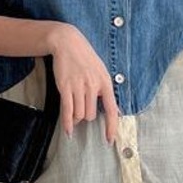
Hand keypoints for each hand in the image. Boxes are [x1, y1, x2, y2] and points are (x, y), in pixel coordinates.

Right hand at [47, 25, 120, 143]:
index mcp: (105, 83)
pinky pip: (67, 111)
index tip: (109, 140)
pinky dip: (67, 123)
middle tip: (81, 111)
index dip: (111, 127)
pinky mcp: (65, 87)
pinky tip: (68, 131)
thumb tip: (116, 111)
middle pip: (90, 115)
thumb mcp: (101, 72)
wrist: (68, 43)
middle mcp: (93, 86)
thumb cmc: (85, 58)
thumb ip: (107, 91)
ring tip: (73, 113)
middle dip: (85, 117)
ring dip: (76, 118)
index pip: (112, 110)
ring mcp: (79, 86)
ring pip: (79, 114)